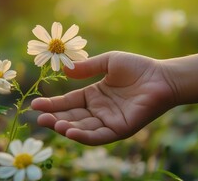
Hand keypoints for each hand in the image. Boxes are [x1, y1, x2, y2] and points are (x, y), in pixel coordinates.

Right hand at [31, 51, 176, 144]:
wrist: (162, 77)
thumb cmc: (138, 67)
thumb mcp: (108, 62)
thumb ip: (87, 67)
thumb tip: (65, 70)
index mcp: (94, 95)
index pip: (69, 102)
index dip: (52, 104)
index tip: (34, 104)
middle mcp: (98, 111)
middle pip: (72, 118)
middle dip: (55, 119)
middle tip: (39, 118)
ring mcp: (109, 121)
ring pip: (83, 129)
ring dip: (66, 128)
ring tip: (51, 124)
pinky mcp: (120, 129)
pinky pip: (99, 136)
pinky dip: (84, 136)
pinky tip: (70, 132)